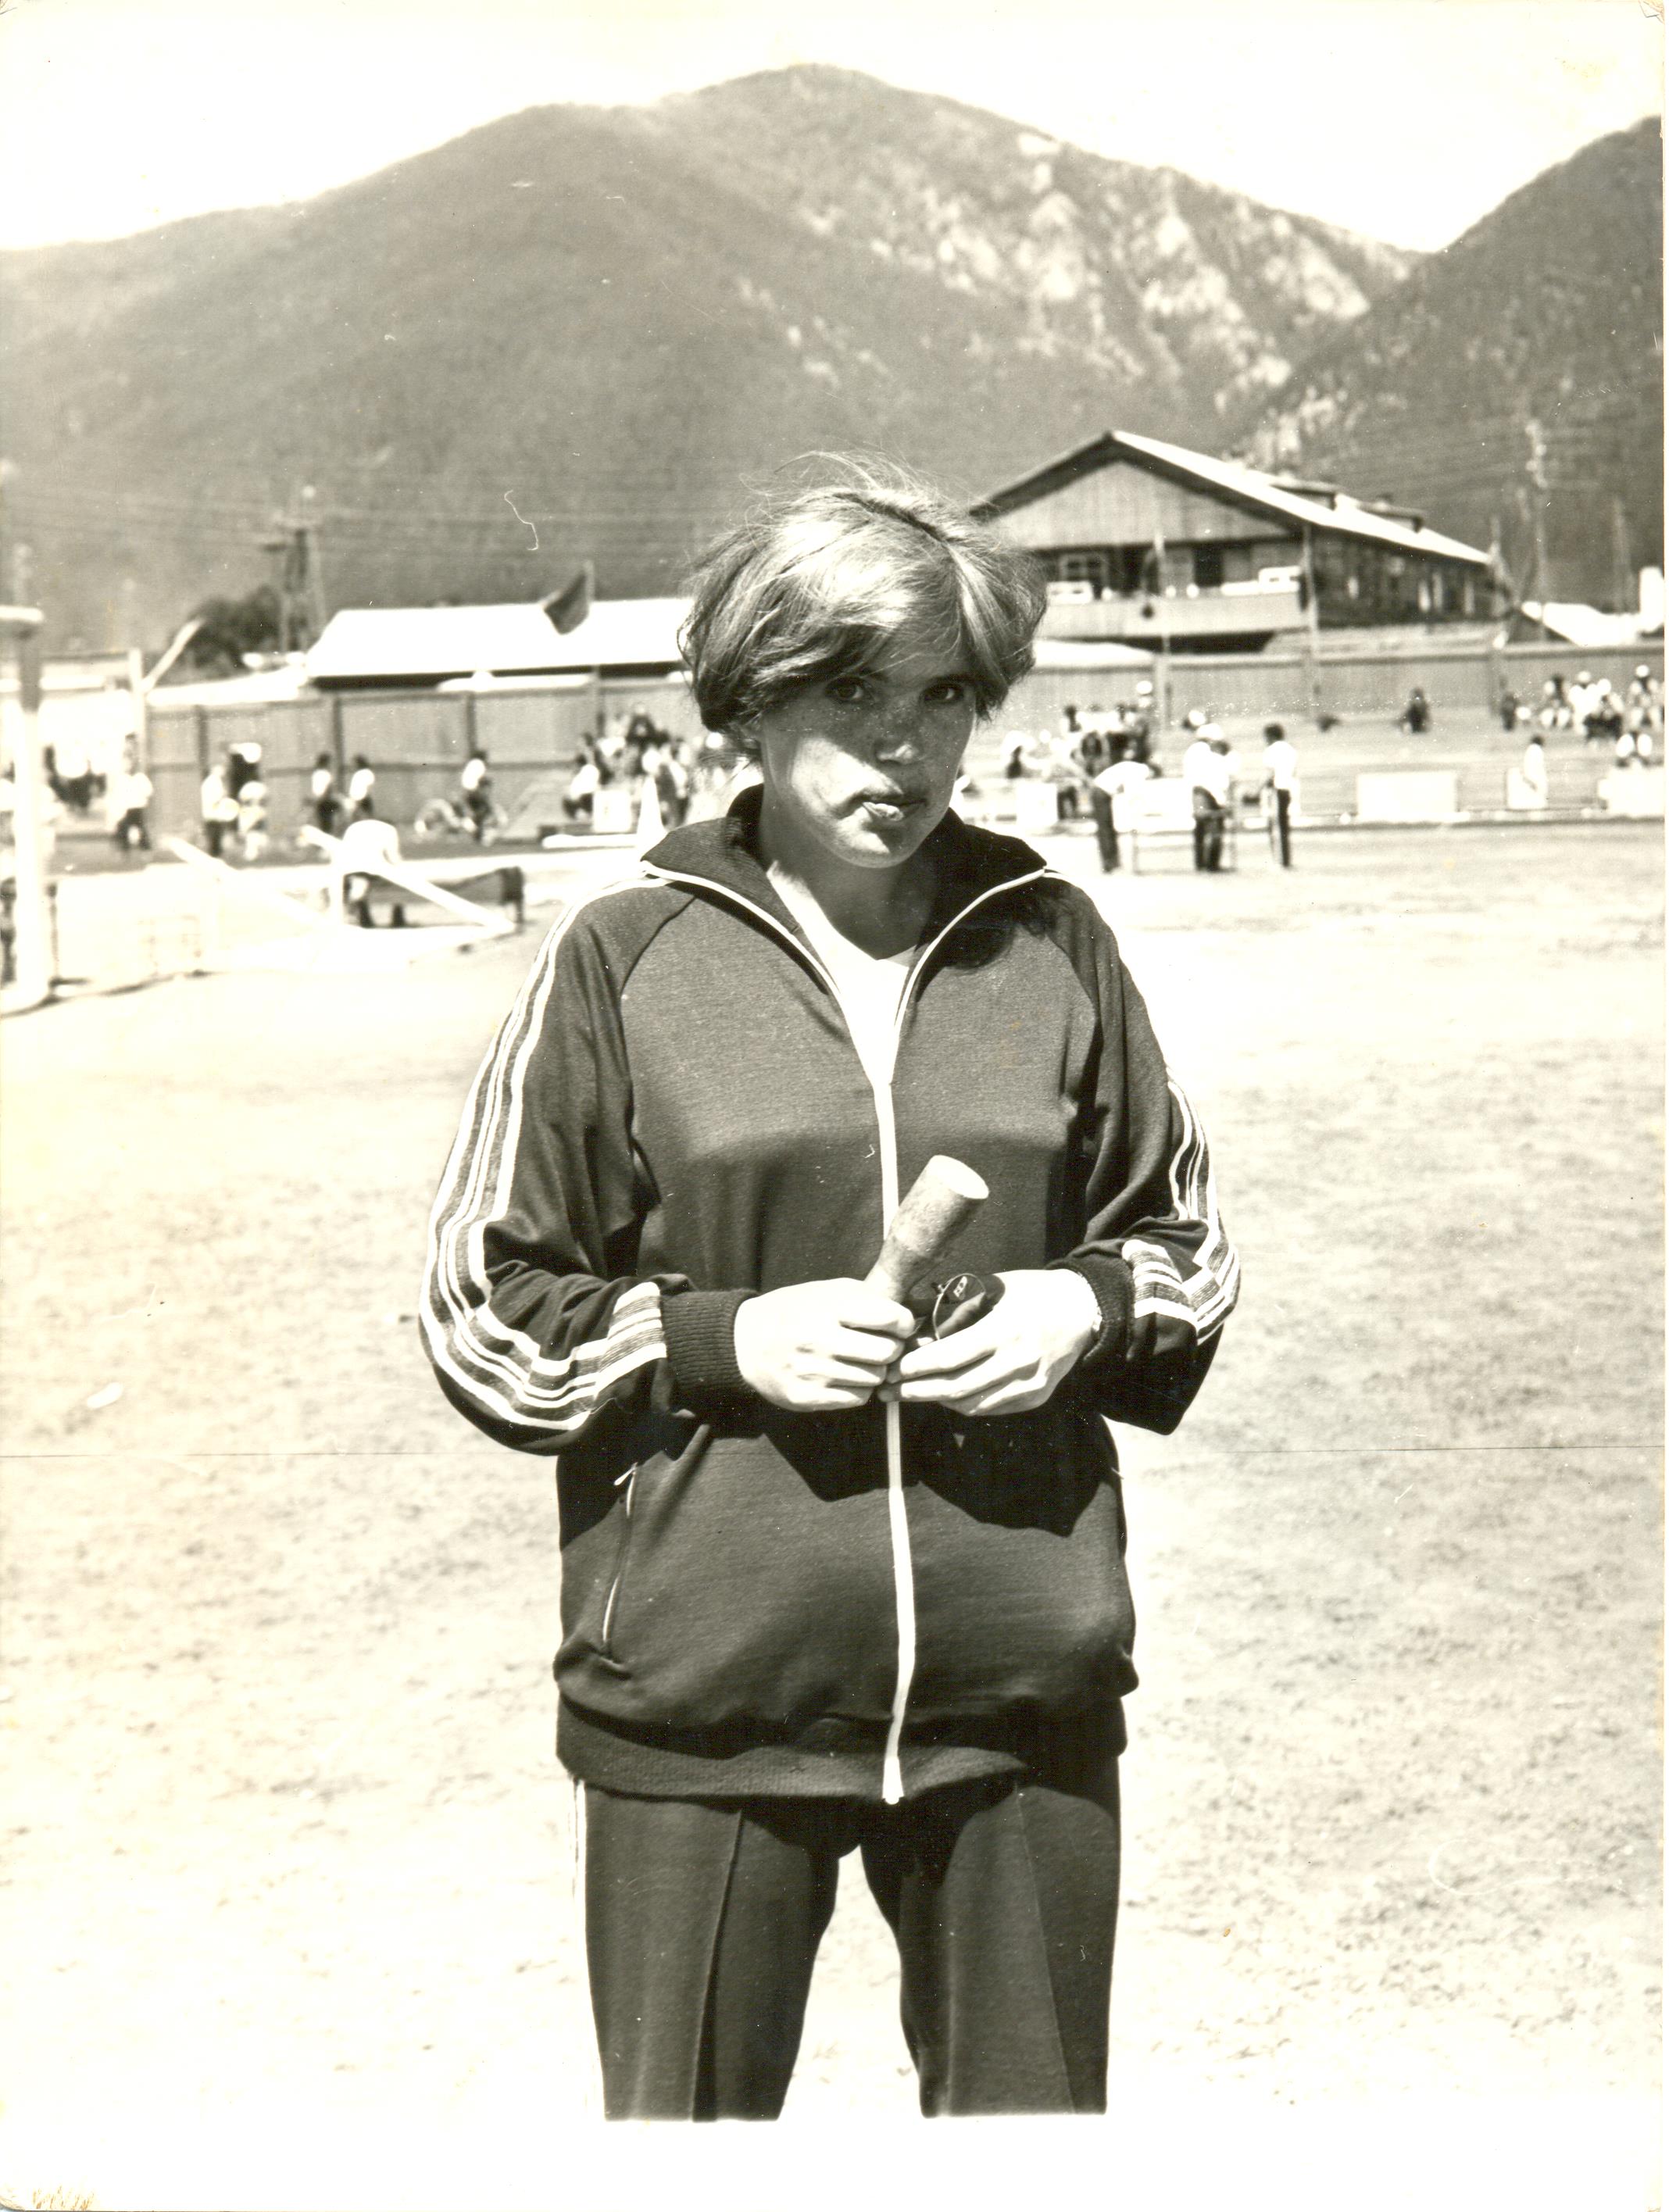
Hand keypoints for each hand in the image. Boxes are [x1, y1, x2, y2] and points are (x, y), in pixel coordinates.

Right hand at [734, 1278, 915, 1411]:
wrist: (746, 1342)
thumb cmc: (796, 1312)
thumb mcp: (826, 1291)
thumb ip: (867, 1298)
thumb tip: (910, 1315)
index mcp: (828, 1308)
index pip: (890, 1317)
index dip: (903, 1322)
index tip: (898, 1324)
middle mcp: (820, 1340)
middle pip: (887, 1352)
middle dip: (892, 1349)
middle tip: (883, 1345)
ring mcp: (813, 1372)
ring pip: (875, 1378)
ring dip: (875, 1370)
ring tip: (860, 1360)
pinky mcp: (808, 1398)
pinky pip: (858, 1398)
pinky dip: (860, 1388)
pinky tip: (846, 1376)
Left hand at [885, 1269, 1098, 1416]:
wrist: (1083, 1310)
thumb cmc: (1033, 1292)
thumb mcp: (994, 1287)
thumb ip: (956, 1306)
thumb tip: (912, 1318)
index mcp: (1004, 1329)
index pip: (949, 1358)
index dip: (915, 1368)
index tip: (892, 1368)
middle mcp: (1018, 1361)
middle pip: (956, 1388)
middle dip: (916, 1391)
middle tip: (889, 1389)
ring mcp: (1029, 1383)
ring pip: (971, 1404)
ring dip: (937, 1400)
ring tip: (911, 1392)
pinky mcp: (1036, 1397)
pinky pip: (991, 1408)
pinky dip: (964, 1404)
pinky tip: (945, 1395)